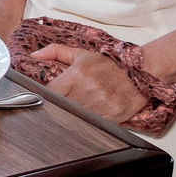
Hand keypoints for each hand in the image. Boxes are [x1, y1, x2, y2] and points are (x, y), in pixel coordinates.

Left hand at [26, 45, 144, 123]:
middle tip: (61, 104)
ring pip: (75, 117)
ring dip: (72, 115)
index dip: (46, 96)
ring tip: (76, 108)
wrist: (141, 72)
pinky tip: (89, 115)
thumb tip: (34, 56)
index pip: (50, 92)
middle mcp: (88, 90)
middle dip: (58, 106)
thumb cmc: (109, 64)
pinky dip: (88, 122)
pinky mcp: (113, 117)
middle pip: (61, 107)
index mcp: (78, 74)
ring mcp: (101, 105)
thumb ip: (56, 52)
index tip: (47, 96)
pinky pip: (93, 124)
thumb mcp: (82, 54)